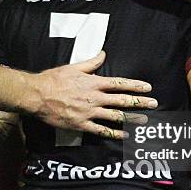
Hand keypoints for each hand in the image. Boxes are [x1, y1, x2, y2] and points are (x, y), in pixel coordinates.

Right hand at [31, 51, 156, 137]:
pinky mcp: (81, 124)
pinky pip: (101, 130)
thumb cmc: (53, 79)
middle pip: (122, 100)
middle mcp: (94, 97)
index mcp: (93, 82)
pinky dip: (114, 133)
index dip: (135, 85)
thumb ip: (91, 63)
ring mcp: (89, 112)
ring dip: (131, 118)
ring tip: (144, 120)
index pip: (119, 83)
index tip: (148, 87)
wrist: (37, 95)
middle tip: (154, 104)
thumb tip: (103, 54)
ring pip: (115, 116)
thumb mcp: (73, 67)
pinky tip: (124, 135)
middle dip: (139, 102)